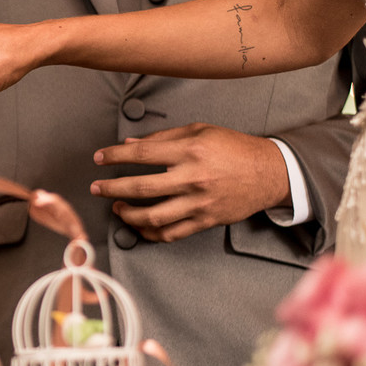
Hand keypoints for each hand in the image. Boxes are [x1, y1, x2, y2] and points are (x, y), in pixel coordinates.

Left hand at [89, 123, 290, 242]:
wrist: (269, 172)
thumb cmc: (234, 148)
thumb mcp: (200, 131)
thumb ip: (164, 137)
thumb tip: (130, 144)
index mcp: (190, 150)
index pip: (142, 153)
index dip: (115, 156)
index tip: (99, 158)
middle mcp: (192, 177)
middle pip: (141, 187)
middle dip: (112, 188)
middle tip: (96, 188)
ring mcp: (199, 202)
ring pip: (153, 216)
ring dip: (128, 214)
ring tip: (117, 208)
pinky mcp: (205, 220)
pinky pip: (171, 233)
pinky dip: (150, 233)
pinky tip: (139, 226)